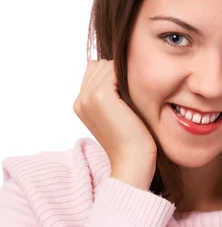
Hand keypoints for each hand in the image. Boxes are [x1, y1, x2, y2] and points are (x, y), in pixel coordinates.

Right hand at [73, 59, 156, 186]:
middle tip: (133, 96)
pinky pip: (113, 69)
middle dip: (118, 74)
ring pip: (107, 66)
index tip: (128, 95)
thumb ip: (111, 94)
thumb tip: (118, 70)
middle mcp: (80, 99)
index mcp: (80, 104)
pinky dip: (127, 76)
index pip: (94, 71)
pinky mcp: (100, 95)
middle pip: (100, 65)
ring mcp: (87, 97)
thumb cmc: (132, 140)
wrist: (133, 160)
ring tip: (135, 97)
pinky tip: (137, 94)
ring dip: (123, 75)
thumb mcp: (117, 114)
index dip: (114, 77)